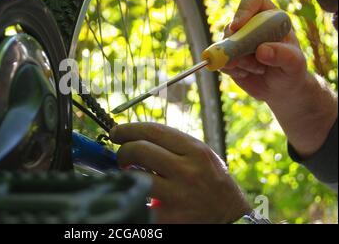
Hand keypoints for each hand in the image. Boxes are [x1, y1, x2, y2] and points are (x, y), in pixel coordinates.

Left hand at [110, 123, 250, 223]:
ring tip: (127, 175)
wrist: (232, 220)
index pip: (153, 131)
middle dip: (123, 151)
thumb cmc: (213, 184)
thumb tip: (136, 137)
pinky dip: (132, 197)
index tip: (117, 132)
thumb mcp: (202, 157)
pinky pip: (140, 204)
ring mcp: (179, 196)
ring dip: (124, 174)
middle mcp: (187, 171)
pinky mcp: (170, 219)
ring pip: (135, 176)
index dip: (129, 129)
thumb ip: (174, 146)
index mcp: (195, 151)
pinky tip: (133, 195)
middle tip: (121, 157)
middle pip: (140, 150)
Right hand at [222, 0, 308, 101]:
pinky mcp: (227, 56)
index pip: (252, 0)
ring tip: (258, 70)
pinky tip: (246, 74)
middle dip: (238, 45)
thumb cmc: (291, 70)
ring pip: (225, 44)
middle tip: (250, 62)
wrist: (280, 89)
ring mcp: (236, 41)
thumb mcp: (294, 63)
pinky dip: (231, 70)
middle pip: (233, 25)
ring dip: (238, 61)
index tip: (238, 26)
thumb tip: (261, 50)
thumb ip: (283, 55)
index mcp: (269, 17)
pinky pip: (220, 60)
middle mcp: (250, 25)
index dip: (243, 10)